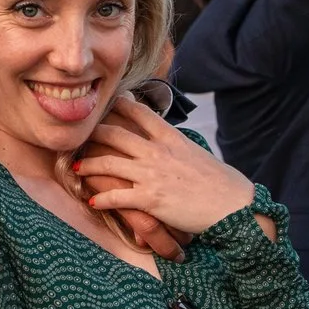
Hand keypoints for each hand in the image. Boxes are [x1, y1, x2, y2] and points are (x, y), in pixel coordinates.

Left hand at [74, 95, 256, 237]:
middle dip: (93, 134)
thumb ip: (176, 146)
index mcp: (171, 138)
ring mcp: (152, 175)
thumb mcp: (197, 153)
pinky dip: (101, 198)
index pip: (140, 113)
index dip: (119, 105)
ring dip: (87, 165)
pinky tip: (93, 200)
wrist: (233, 206)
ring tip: (76, 167)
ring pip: (107, 163)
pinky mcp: (150, 200)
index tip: (106, 103)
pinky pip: (116, 196)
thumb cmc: (220, 183)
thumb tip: (167, 142)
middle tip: (80, 136)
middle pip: (115, 134)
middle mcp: (158, 152)